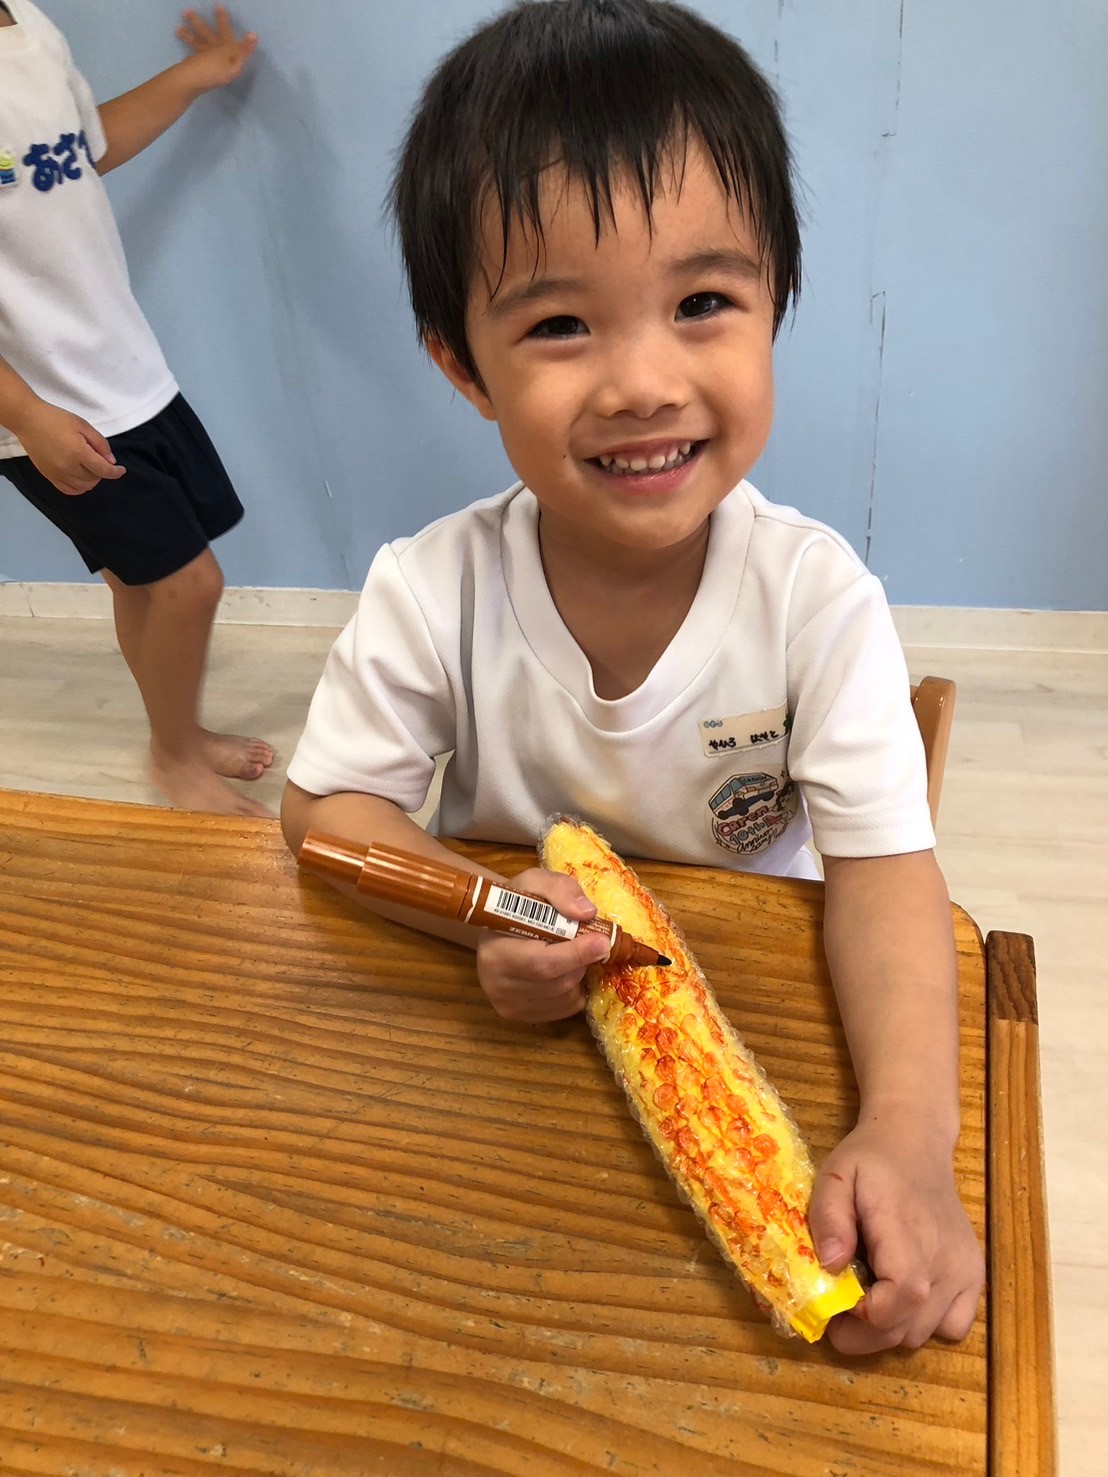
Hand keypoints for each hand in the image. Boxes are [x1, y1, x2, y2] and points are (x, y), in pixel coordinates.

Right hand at [15, 400, 124, 494]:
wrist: (28, 420)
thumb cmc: (56, 419)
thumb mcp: (83, 425)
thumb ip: (100, 444)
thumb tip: (111, 461)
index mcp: (78, 452)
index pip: (104, 470)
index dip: (115, 472)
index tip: (121, 470)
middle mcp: (68, 467)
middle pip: (94, 479)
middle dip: (102, 472)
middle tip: (99, 460)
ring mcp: (57, 473)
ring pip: (83, 487)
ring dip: (91, 480)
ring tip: (89, 467)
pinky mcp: (49, 476)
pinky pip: (68, 490)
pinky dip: (79, 488)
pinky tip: (80, 478)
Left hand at [176, 6, 258, 93]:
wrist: (199, 79)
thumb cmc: (220, 72)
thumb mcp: (237, 62)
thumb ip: (245, 49)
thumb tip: (254, 34)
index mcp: (224, 46)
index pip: (224, 29)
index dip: (222, 18)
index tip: (217, 6)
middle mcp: (212, 47)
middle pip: (204, 32)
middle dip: (196, 22)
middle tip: (186, 12)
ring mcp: (201, 55)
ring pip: (195, 43)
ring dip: (187, 36)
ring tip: (177, 29)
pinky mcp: (195, 65)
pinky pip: (191, 57)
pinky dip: (187, 55)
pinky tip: (185, 55)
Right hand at [475, 867, 610, 1022]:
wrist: (495, 928)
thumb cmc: (516, 903)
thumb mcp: (534, 882)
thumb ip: (560, 890)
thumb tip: (587, 912)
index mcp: (496, 952)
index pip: (541, 963)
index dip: (576, 953)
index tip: (602, 941)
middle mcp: (498, 986)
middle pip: (558, 982)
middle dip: (581, 961)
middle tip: (590, 942)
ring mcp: (509, 1006)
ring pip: (565, 996)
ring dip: (579, 973)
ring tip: (568, 952)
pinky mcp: (521, 1017)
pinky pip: (566, 1008)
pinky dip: (574, 988)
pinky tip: (563, 969)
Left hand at [807, 1112, 983, 1354]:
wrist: (916, 1141)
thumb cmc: (870, 1160)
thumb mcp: (835, 1176)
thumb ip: (829, 1217)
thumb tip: (831, 1266)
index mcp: (908, 1230)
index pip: (903, 1295)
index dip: (867, 1317)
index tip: (837, 1305)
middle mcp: (945, 1257)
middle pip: (908, 1328)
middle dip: (865, 1333)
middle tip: (839, 1309)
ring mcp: (965, 1270)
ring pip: (925, 1333)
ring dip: (891, 1327)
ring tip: (870, 1290)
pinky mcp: (975, 1276)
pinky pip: (953, 1326)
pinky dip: (925, 1323)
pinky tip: (903, 1294)